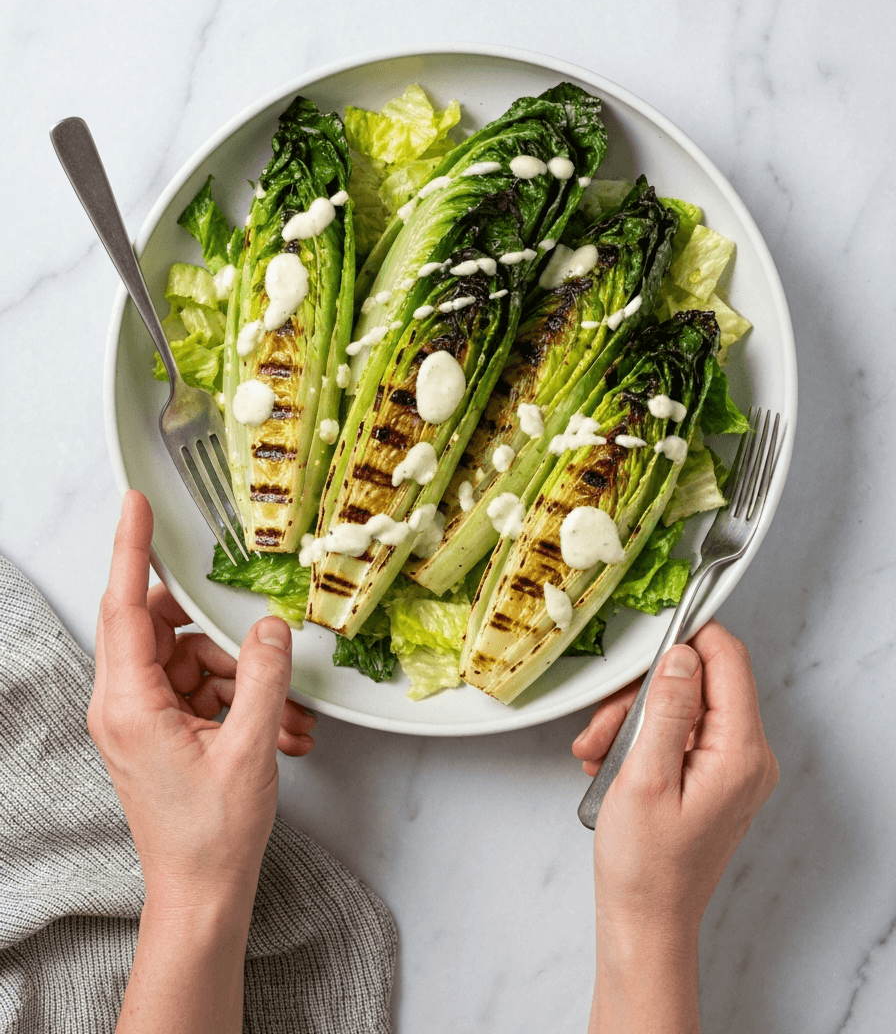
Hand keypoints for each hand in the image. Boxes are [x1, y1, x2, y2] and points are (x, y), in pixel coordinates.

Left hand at [88, 490, 316, 909]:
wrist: (202, 896)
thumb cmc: (211, 836)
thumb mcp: (248, 747)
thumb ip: (261, 674)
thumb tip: (269, 625)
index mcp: (128, 703)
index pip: (123, 605)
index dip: (130, 548)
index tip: (135, 503)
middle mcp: (124, 705)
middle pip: (168, 631)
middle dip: (222, 639)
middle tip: (261, 650)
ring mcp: (142, 719)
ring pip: (193, 661)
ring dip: (244, 680)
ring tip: (285, 718)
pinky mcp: (161, 732)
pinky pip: (201, 690)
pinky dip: (240, 702)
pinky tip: (279, 731)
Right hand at [573, 619, 777, 935]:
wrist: (645, 921)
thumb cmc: (644, 866)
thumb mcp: (644, 777)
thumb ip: (665, 709)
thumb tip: (681, 656)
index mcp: (740, 752)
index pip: (729, 659)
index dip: (689, 637)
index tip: (648, 637)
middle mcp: (747, 757)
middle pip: (700, 682)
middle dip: (643, 693)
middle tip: (604, 723)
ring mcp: (733, 768)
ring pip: (683, 706)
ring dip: (633, 718)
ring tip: (597, 750)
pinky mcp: (715, 778)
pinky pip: (680, 733)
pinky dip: (641, 738)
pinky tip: (610, 761)